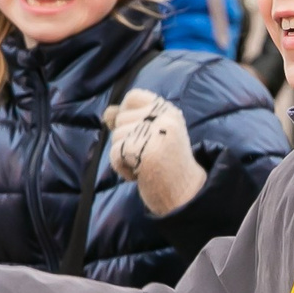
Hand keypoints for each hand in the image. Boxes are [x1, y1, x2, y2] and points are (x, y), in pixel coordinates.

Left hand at [104, 88, 204, 215]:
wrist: (186, 195)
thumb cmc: (167, 167)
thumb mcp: (151, 137)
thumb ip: (130, 121)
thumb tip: (107, 113)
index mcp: (167, 111)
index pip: (133, 97)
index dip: (126, 114)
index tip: (137, 133)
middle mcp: (163, 117)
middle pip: (120, 120)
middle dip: (126, 142)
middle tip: (148, 157)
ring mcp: (153, 132)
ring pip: (116, 137)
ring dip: (125, 157)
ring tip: (146, 166)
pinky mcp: (142, 148)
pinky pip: (115, 153)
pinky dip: (122, 168)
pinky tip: (140, 174)